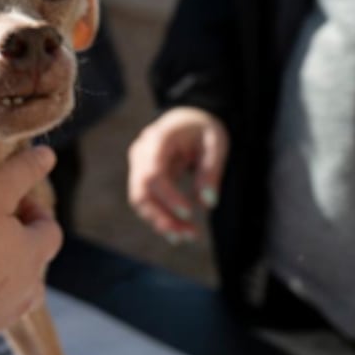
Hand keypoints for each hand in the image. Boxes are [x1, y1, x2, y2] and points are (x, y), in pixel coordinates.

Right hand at [0, 146, 62, 349]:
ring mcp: (2, 315)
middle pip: (34, 266)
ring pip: (12, 293)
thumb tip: (47, 155)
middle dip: (16, 246)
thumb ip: (20, 171)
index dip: (31, 211)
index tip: (4, 202)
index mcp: (34, 253)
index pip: (49, 229)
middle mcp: (27, 288)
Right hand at [127, 107, 228, 242]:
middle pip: (141, 192)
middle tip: (187, 236)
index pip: (154, 173)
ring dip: (161, 222)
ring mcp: (138, 166)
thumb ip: (212, 170)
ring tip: (188, 237)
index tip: (189, 214)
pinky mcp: (142, 178)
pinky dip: (161, 217)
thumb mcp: (216, 142)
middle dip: (162, 217)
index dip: (168, 197)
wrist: (186, 117)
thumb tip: (208, 203)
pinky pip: (147, 202)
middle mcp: (141, 153)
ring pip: (140, 202)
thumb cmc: (202, 127)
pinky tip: (179, 231)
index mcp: (157, 139)